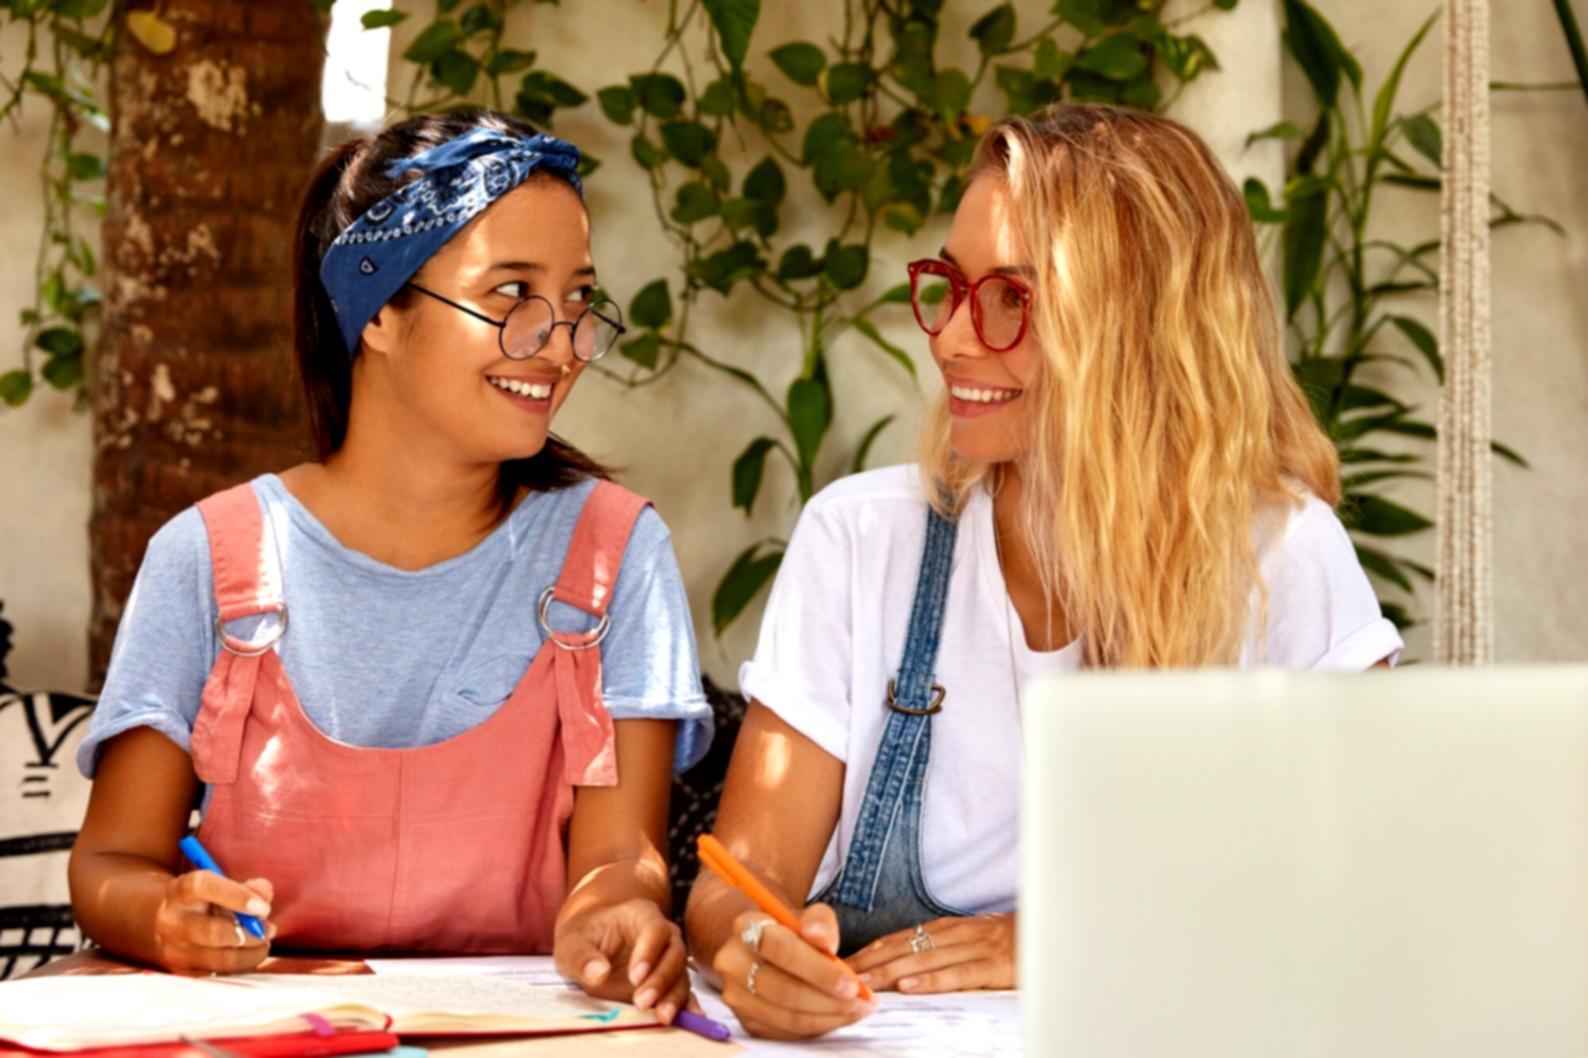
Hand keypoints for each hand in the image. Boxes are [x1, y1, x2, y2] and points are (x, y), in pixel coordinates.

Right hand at [153, 871, 274, 973]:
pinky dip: (241, 967)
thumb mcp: (222, 886)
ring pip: (218, 958)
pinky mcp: (181, 971)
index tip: (263, 908)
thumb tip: (265, 895)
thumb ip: (248, 887)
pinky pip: (218, 975)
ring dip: (250, 953)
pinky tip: (251, 956)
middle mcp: (171, 920)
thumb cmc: (205, 901)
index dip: (237, 896)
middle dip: (249, 933)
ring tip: (263, 944)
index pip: (202, 887)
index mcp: (180, 891)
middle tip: (268, 930)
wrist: (169, 923)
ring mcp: (174, 949)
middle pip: (213, 931)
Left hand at [554, 898, 688, 1023]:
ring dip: (673, 997)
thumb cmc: (583, 940)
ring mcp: (668, 959)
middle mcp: (663, 935)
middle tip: (641, 1003)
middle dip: (660, 979)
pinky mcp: (669, 982)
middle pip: (674, 953)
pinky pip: (684, 992)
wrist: (590, 949)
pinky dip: (688, 1006)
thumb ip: (582, 956)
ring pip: (681, 975)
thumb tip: (599, 974)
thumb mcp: (572, 944)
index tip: (634, 977)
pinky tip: (693, 1019)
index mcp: (641, 915)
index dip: (648, 952)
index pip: (654, 928)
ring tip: (661, 1017)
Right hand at [712, 903, 873, 1039]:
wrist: (763, 948)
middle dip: (830, 1000)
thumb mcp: (809, 916)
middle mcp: (732, 962)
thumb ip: (821, 922)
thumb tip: (823, 940)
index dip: (820, 971)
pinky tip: (837, 1016)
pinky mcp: (746, 1020)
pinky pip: (786, 1032)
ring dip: (829, 1018)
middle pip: (784, 990)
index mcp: (746, 927)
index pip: (782, 950)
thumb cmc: (791, 931)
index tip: (852, 984)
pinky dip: (817, 1027)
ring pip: (787, 1017)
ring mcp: (735, 995)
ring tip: (857, 1009)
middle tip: (862, 1001)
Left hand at [845, 913, 1015, 993]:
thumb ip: (942, 950)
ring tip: (863, 982)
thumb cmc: (1011, 944)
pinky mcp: (993, 966)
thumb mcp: (972, 941)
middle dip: (869, 962)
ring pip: (923, 959)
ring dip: (889, 971)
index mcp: (948, 928)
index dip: (868, 952)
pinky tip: (909, 988)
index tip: (839, 964)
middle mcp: (956, 933)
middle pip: (903, 948)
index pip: (898, 939)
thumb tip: (905, 968)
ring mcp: (974, 947)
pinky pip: (958, 973)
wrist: (1055, 933)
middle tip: (838, 976)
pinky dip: (932, 980)